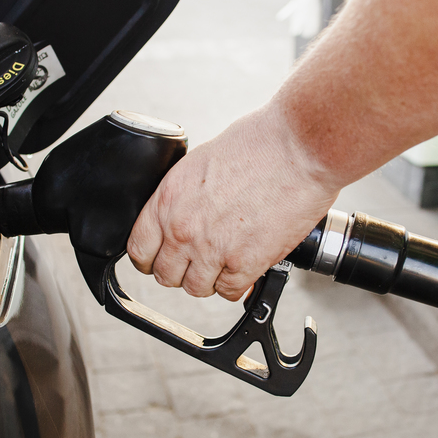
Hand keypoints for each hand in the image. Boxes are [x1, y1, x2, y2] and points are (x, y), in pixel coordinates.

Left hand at [127, 104, 339, 299]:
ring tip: (226, 263)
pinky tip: (245, 267)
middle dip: (182, 270)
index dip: (150, 258)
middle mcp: (184, 228)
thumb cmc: (260, 144)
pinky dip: (237, 284)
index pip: (139, 250)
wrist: (298, 148)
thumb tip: (185, 213)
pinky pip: (229, 292)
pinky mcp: (245, 264)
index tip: (162, 259)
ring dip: (210, 279)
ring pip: (196, 289)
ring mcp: (213, 250)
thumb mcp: (202, 162)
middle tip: (200, 261)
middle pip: (166, 275)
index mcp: (168, 199)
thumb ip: (186, 196)